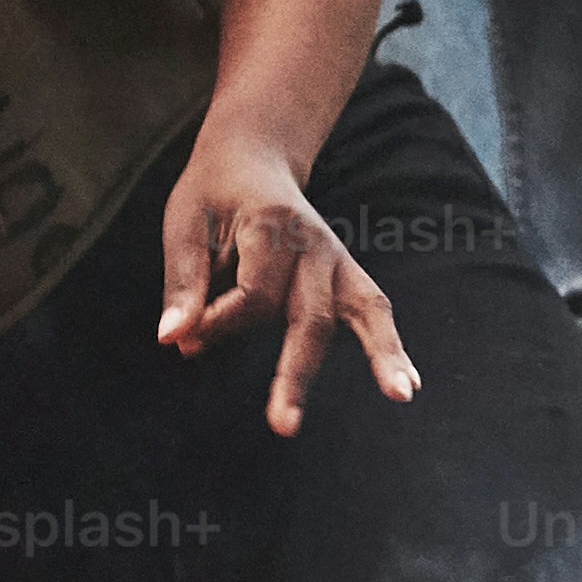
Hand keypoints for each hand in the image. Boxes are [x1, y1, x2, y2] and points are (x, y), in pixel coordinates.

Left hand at [159, 129, 420, 433]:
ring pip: (364, 310)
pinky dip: (390, 346)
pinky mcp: (346, 275)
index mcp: (272, 224)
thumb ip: (183, 282)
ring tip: (400, 395)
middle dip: (295, 373)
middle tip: (282, 427)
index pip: (254, 293)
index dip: (219, 321)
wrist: (254, 155)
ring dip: (381, 354)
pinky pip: (373, 310)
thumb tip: (175, 341)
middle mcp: (315, 243)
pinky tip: (407, 385)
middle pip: (310, 316)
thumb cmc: (213, 193)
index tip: (186, 337)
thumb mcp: (184, 224)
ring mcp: (337, 259)